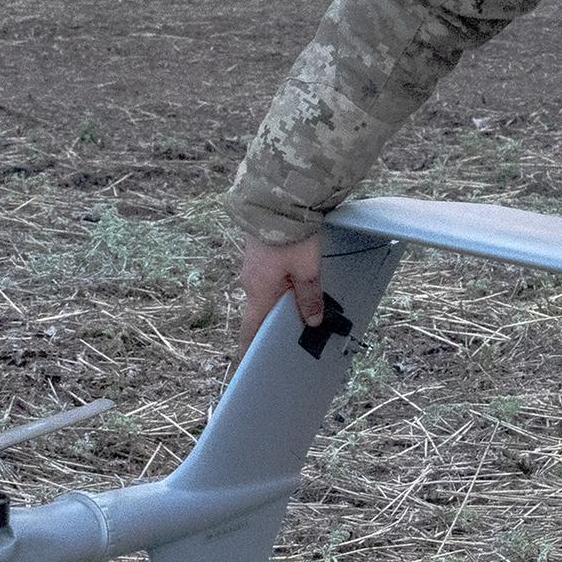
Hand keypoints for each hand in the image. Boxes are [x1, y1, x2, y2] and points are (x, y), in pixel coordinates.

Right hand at [235, 235, 324, 350]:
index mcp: (259, 292)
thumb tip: (311, 322)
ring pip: (266, 289)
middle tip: (294, 329)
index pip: (251, 328)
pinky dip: (279, 282)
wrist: (276, 200)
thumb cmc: (291, 238)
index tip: (252, 361)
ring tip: (301, 303)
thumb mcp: (307, 270)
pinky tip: (295, 278)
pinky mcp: (257, 251)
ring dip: (280, 297)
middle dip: (275, 319)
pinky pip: (267, 274)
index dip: (251, 346)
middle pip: (262, 308)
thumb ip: (309, 297)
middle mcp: (250, 281)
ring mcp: (251, 264)